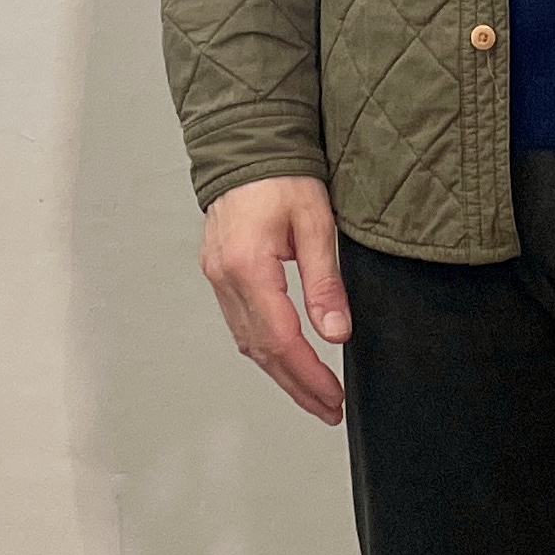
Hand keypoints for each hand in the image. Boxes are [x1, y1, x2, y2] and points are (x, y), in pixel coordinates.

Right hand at [200, 176, 349, 423]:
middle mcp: (225, 277)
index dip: (308, 374)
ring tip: (314, 394)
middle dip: (296, 386)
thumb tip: (336, 332)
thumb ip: (325, 282)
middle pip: (260, 351)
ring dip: (280, 373)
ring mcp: (217, 277)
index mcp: (248, 266)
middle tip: (328, 409)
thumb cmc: (281, 176)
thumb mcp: (316, 224)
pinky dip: (266, 348)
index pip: (280, 338)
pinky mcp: (219, 274)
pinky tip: (287, 360)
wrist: (246, 145)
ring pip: (247, 342)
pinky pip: (240, 324)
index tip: (333, 396)